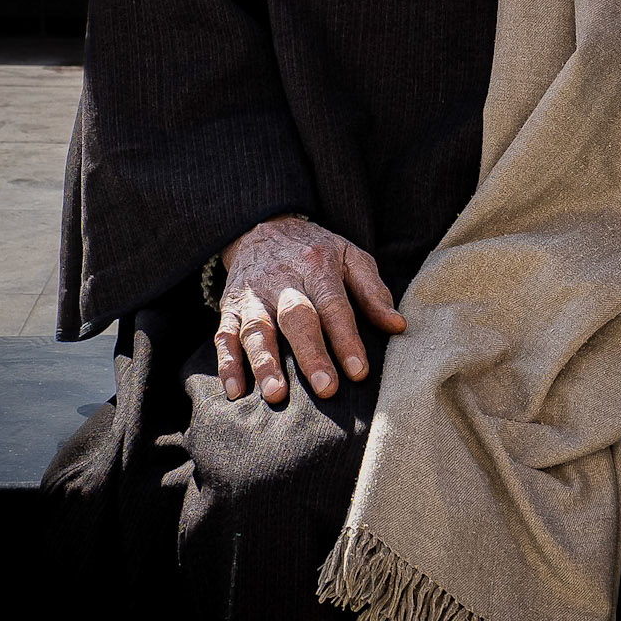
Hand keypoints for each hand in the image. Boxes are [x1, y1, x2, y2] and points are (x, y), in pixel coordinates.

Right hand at [214, 214, 405, 407]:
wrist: (263, 226)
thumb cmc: (315, 251)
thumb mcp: (349, 256)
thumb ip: (372, 291)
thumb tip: (397, 326)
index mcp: (317, 266)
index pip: (334, 305)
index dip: (346, 339)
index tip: (359, 372)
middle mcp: (283, 280)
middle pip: (296, 317)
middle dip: (311, 353)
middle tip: (326, 389)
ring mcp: (253, 295)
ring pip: (257, 328)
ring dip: (265, 362)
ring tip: (276, 395)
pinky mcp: (229, 308)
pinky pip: (224, 335)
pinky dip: (227, 364)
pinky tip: (234, 391)